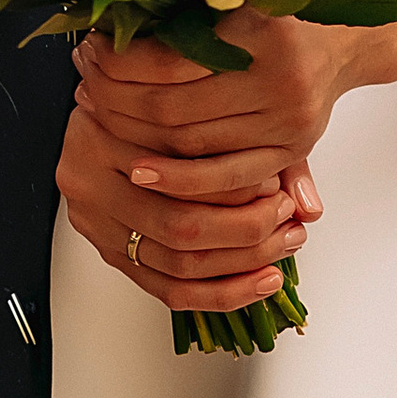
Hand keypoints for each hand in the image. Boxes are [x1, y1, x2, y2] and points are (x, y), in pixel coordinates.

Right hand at [57, 91, 312, 316]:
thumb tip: (309, 205)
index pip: (180, 170)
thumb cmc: (152, 104)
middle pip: (178, 223)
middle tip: (285, 217)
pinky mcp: (109, 254)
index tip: (276, 184)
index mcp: (102, 131)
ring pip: (177, 263)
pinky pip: (167, 292)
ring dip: (240, 263)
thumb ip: (251, 146)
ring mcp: (95, 223)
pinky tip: (259, 282)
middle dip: (244, 228)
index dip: (237, 185)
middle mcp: (88, 181)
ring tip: (282, 247)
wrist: (97, 105)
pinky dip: (220, 293)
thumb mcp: (191, 104)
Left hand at [73, 7, 375, 191]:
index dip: (121, 61)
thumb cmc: (279, 19)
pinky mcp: (289, 154)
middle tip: (84, 84)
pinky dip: (176, 179)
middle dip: (116, 99)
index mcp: (259, 30)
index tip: (91, 51)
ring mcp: (285, 122)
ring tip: (99, 118)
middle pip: (174, 105)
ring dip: (136, 137)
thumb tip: (121, 15)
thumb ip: (192, 12)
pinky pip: (222, 179)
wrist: (345, 46)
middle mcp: (277, 78)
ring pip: (192, 144)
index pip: (171, 57)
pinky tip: (139, 169)